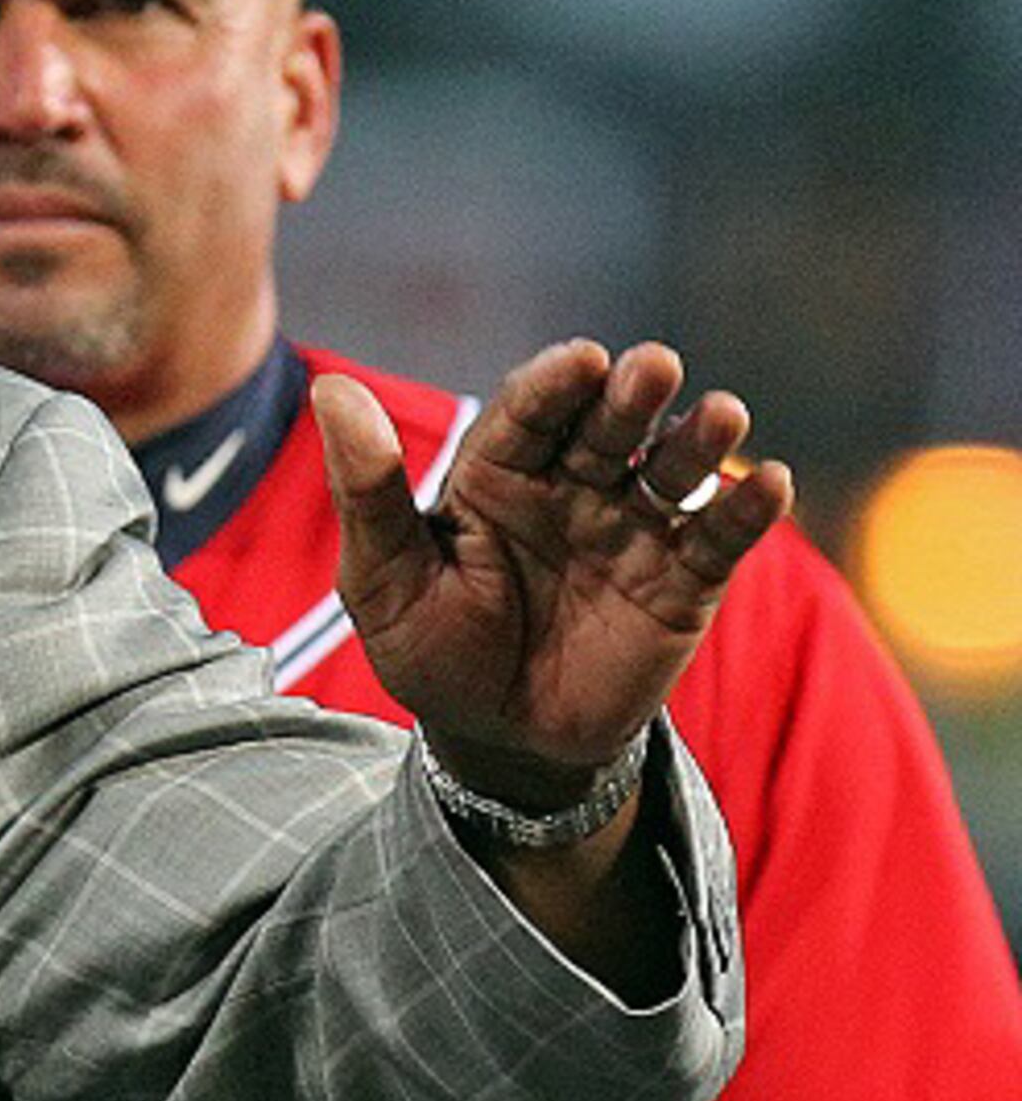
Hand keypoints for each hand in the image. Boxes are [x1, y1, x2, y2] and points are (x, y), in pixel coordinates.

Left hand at [330, 339, 792, 806]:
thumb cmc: (433, 649)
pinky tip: (769, 483)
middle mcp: (570, 486)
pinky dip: (745, 510)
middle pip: (605, 428)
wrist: (498, 740)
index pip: (528, 413)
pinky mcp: (682, 582)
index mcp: (495, 474)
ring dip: (696, 442)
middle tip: (654, 366)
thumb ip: (367, 490)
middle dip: (631, 397)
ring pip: (669, 471)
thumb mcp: (385, 577)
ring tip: (722, 416)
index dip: (554, 384)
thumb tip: (330, 390)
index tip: (580, 361)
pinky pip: (717, 539)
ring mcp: (631, 529)